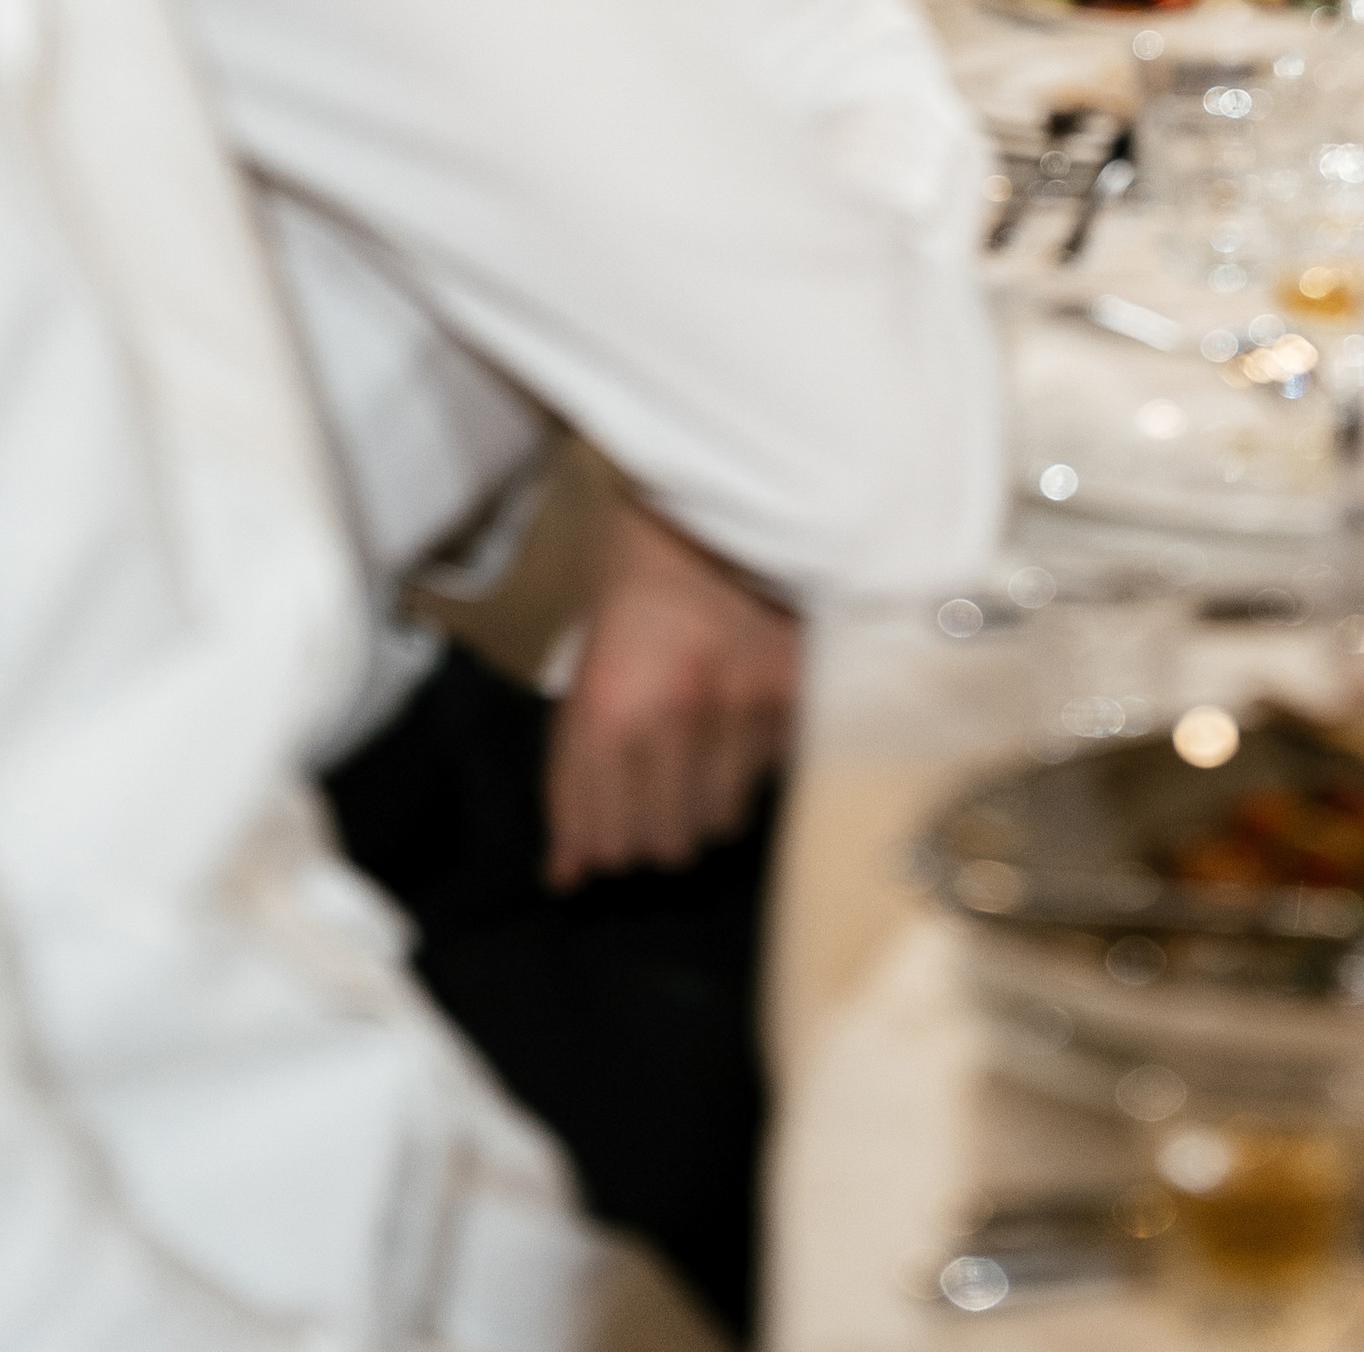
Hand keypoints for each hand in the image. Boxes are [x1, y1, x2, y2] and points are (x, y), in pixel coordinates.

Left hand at [543, 492, 800, 888]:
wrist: (718, 490)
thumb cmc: (635, 572)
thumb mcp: (584, 662)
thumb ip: (575, 770)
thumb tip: (567, 873)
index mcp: (607, 704)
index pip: (600, 837)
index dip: (597, 847)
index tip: (602, 837)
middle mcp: (675, 715)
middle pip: (662, 842)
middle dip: (649, 830)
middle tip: (650, 793)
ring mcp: (742, 705)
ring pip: (720, 820)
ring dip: (703, 802)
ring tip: (697, 750)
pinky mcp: (796, 693)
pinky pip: (768, 774)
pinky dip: (751, 761)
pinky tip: (738, 714)